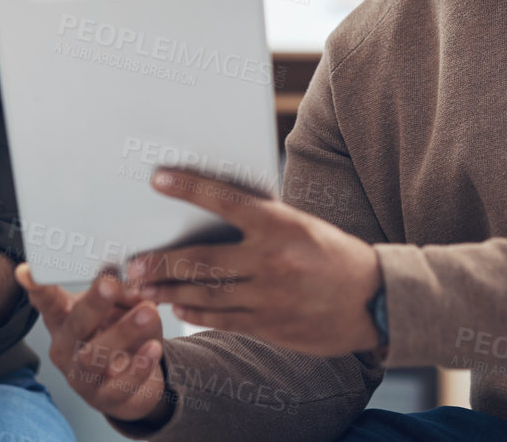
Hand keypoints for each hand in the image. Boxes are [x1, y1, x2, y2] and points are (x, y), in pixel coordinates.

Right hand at [17, 264, 169, 424]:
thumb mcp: (122, 308)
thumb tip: (136, 288)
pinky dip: (138, 366)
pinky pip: (120, 385)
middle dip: (93, 304)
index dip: (38, 288)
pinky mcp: (103, 399)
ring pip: (94, 357)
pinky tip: (153, 348)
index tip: (26, 271)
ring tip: (148, 312)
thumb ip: (126, 295)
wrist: (134, 381)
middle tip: (110, 284)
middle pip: (75, 325)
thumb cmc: (119, 335)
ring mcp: (81, 377)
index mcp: (65, 320)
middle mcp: (66, 348)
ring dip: (123, 332)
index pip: (49, 302)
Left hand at [126, 170, 382, 356]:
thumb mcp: (301, 225)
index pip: (226, 201)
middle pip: (202, 260)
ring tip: (144, 289)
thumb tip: (212, 212)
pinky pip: (222, 319)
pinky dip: (196, 313)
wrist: (373, 300)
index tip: (157, 179)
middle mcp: (271, 260)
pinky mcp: (270, 326)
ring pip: (206, 294)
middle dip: (162, 263)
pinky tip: (177, 307)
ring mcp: (269, 297)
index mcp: (281, 224)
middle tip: (133, 265)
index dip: (189, 188)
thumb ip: (261, 222)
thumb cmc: (333, 253)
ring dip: (170, 291)